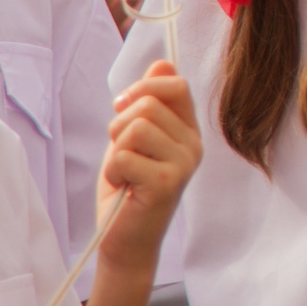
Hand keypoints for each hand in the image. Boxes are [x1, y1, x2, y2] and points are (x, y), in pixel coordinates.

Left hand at [98, 62, 201, 276]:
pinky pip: (124, 155)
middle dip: (119, 125)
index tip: (122, 107)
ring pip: (136, 127)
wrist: (124, 240)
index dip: (143, 88)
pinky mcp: (168, 182)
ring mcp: (184, 164)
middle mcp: (194, 145)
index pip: (175, 84)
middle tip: (121, 153)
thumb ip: (148, 104)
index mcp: (189, 131)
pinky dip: (112, 170)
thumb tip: (162, 64)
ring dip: (115, 149)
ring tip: (123, 171)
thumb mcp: (134, 139)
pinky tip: (124, 187)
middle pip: (149, 104)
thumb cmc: (127, 189)